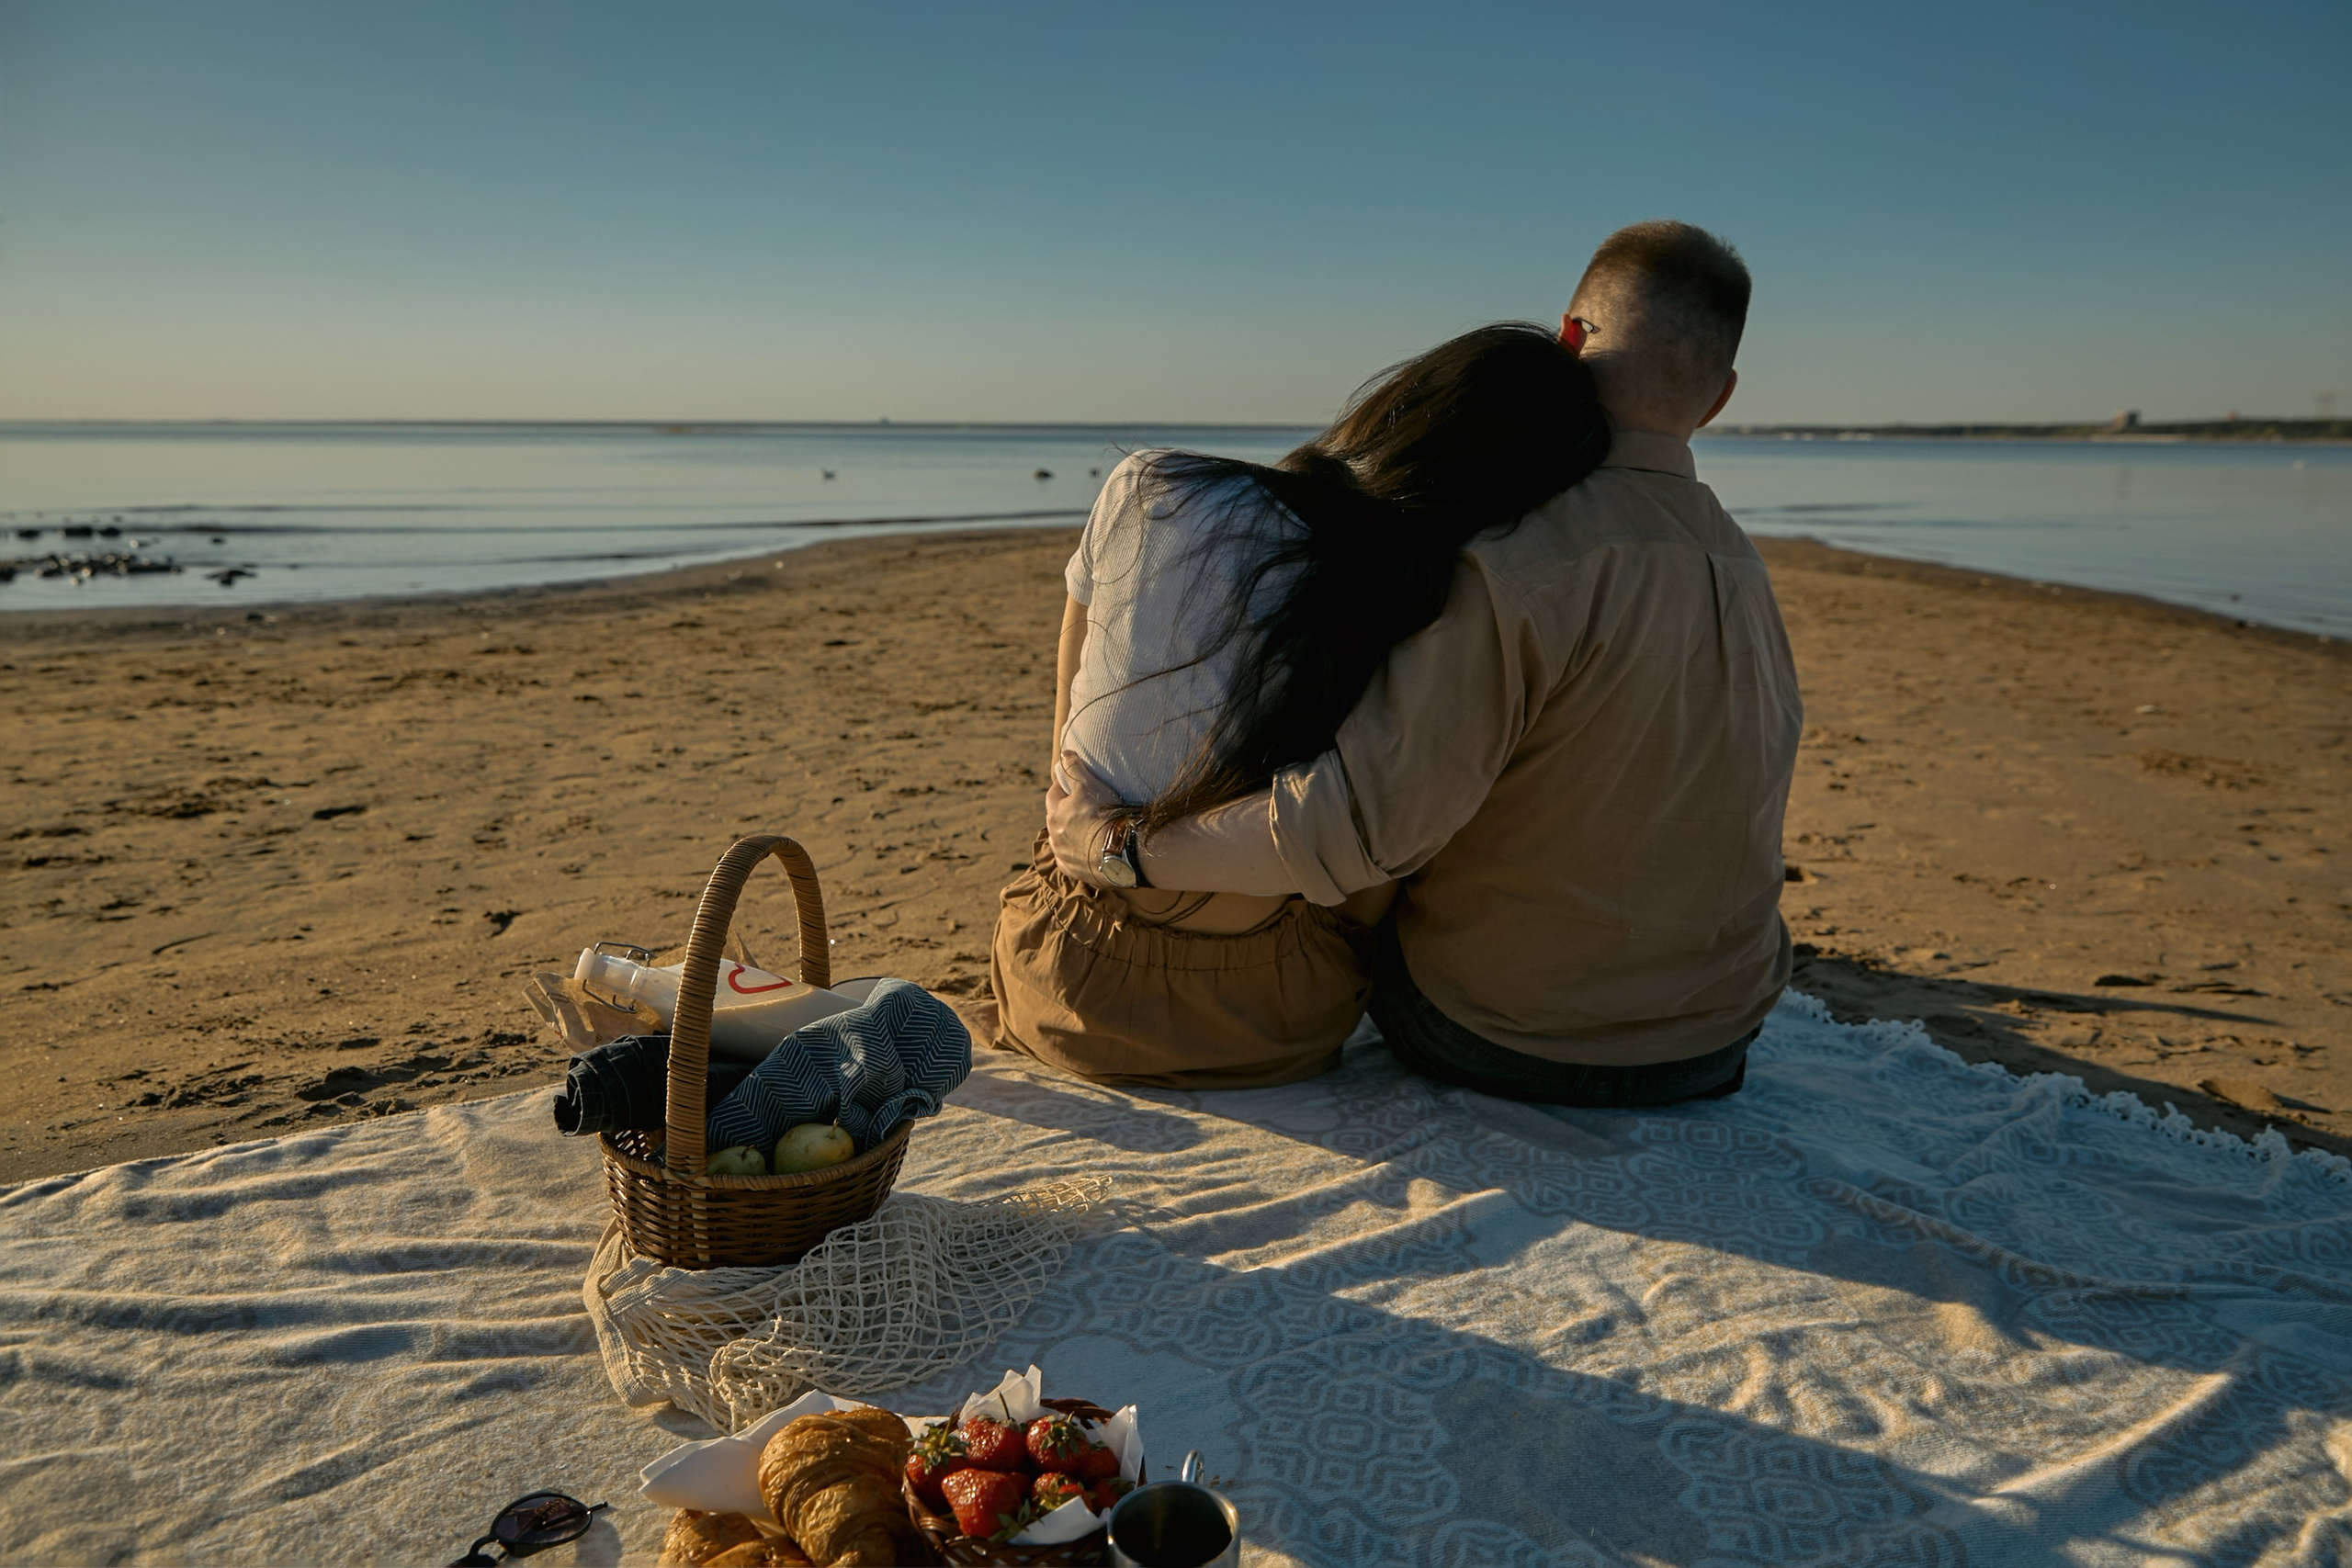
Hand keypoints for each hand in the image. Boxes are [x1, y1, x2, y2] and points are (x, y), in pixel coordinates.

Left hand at [1045, 751, 1128, 885]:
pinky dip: (1077, 855)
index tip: (1075, 785)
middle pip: (1057, 818)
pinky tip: (1088, 852)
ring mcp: (1063, 856)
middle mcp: (1054, 836)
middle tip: (1085, 807)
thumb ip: (1075, 768)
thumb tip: (1065, 754)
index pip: (1054, 794)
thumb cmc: (1105, 815)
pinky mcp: (1075, 872)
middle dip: (1067, 811)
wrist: (1121, 852)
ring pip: (1062, 841)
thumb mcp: (1090, 785)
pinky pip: (1071, 861)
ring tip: (1089, 830)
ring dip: (1071, 835)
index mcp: (1055, 814)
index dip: (1065, 787)